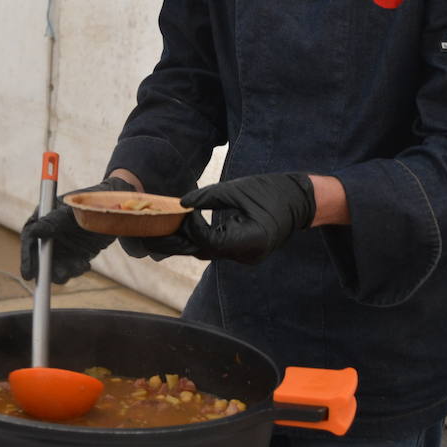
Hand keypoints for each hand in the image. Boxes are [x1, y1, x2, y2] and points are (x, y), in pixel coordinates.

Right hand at [20, 177, 136, 283]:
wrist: (112, 208)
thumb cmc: (88, 203)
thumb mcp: (70, 211)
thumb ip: (52, 221)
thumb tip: (33, 231)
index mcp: (42, 220)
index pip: (30, 240)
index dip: (27, 258)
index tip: (28, 274)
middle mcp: (50, 236)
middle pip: (40, 258)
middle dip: (48, 271)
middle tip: (61, 276)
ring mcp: (62, 247)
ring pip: (56, 267)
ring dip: (65, 272)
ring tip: (80, 266)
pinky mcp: (75, 255)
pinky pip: (71, 269)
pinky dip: (77, 270)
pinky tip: (86, 264)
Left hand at [124, 173, 314, 264]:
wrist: (300, 200)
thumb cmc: (272, 191)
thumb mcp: (238, 190)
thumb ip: (208, 198)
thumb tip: (181, 204)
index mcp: (249, 241)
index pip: (208, 241)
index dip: (190, 227)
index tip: (180, 210)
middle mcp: (245, 255)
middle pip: (202, 253)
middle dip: (174, 244)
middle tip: (146, 237)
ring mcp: (243, 256)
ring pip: (206, 252)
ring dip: (183, 243)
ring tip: (155, 236)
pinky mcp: (240, 251)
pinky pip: (214, 247)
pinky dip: (197, 239)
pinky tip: (177, 233)